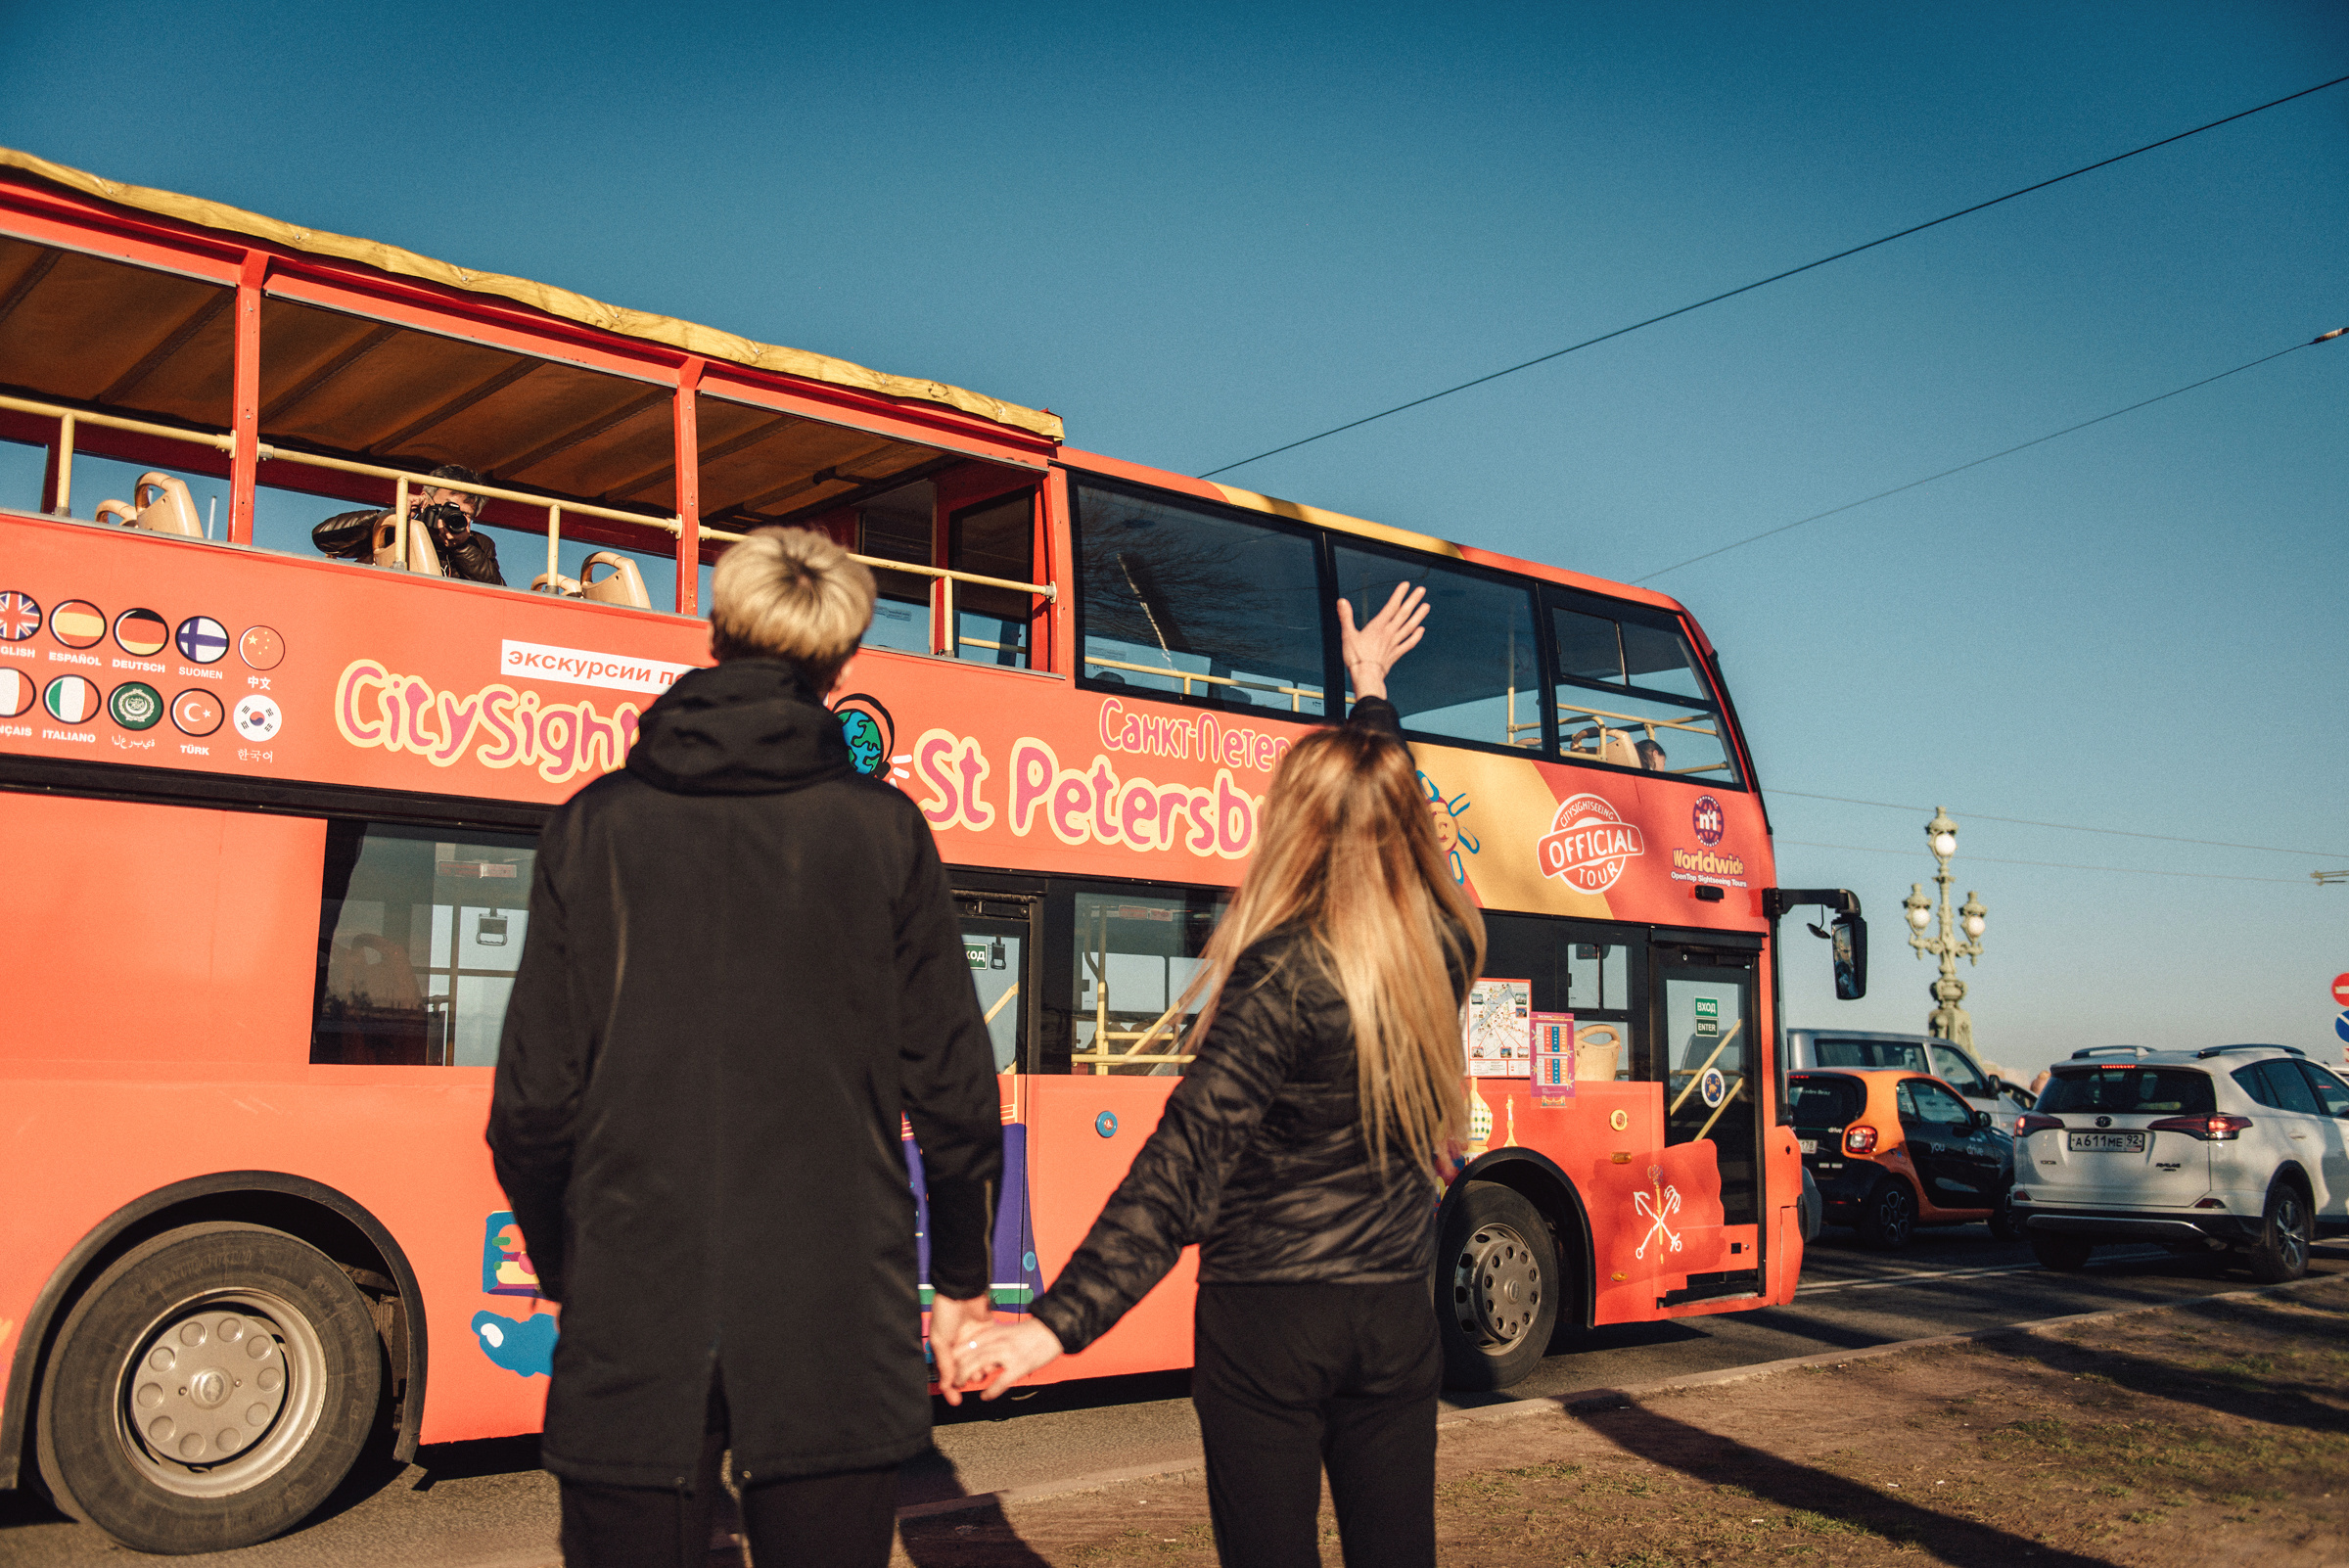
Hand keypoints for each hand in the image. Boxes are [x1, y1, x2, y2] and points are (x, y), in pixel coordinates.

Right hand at [926, 1294, 992, 1403]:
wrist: (963, 1290)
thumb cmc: (946, 1312)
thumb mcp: (939, 1340)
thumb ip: (945, 1363)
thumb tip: (947, 1384)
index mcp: (944, 1348)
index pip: (947, 1374)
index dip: (950, 1389)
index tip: (956, 1401)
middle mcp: (959, 1346)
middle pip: (965, 1371)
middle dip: (968, 1378)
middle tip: (972, 1378)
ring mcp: (974, 1340)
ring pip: (979, 1363)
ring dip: (982, 1369)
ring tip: (983, 1370)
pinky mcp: (987, 1332)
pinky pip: (990, 1350)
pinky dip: (991, 1358)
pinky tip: (992, 1362)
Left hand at [953, 1317, 1063, 1400]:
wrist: (1053, 1329)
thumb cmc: (1031, 1332)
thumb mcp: (1006, 1330)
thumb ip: (991, 1340)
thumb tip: (977, 1354)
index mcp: (993, 1331)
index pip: (965, 1343)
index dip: (952, 1356)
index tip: (948, 1366)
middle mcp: (997, 1340)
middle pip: (966, 1355)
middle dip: (955, 1370)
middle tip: (953, 1380)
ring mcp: (1008, 1353)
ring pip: (977, 1365)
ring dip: (965, 1378)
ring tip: (961, 1386)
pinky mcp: (1020, 1365)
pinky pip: (1000, 1382)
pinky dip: (990, 1391)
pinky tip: (985, 1396)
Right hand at [1337, 582, 1427, 701]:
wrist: (1366, 677)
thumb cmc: (1356, 658)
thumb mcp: (1347, 635)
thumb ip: (1346, 617)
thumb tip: (1342, 601)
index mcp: (1377, 627)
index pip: (1391, 607)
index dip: (1399, 595)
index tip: (1406, 585)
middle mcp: (1389, 633)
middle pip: (1403, 614)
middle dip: (1413, 601)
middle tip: (1421, 591)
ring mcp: (1394, 643)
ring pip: (1409, 626)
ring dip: (1418, 616)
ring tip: (1426, 606)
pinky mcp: (1396, 654)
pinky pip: (1409, 643)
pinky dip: (1416, 636)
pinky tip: (1421, 630)